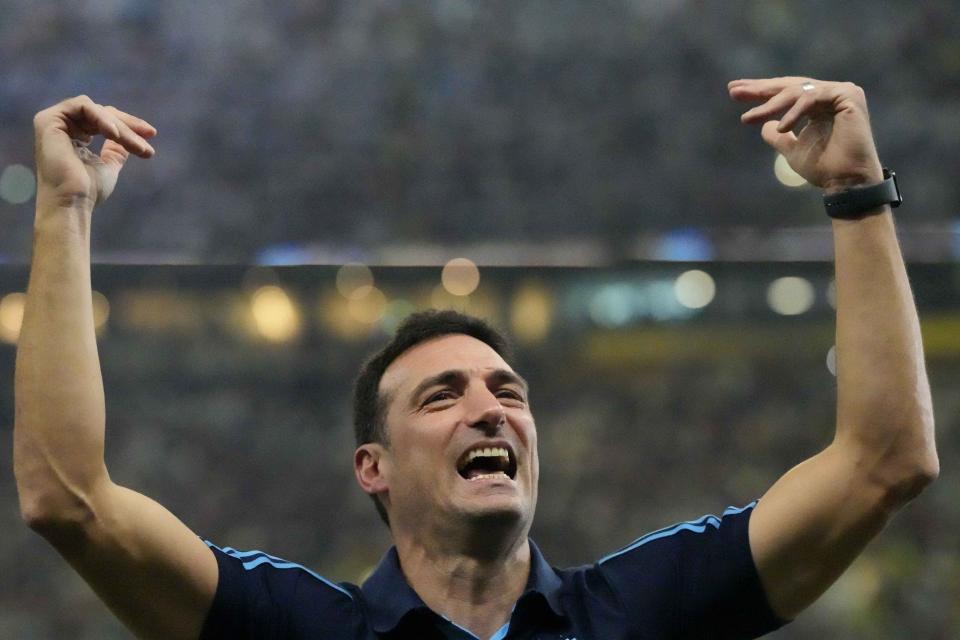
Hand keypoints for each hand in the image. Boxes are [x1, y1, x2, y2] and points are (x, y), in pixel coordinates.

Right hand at [33, 96, 155, 208]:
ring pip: (96, 110)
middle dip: (128, 125)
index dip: (128, 126)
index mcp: (74, 137)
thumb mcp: (108, 165)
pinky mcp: (48, 120)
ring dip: (119, 126)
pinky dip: (101, 118)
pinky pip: (82, 106)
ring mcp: (53, 122)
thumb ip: (115, 150)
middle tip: (149, 136)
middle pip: (101, 113)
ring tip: (135, 144)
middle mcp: (62, 127)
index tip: (151, 135)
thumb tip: (129, 137)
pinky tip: (115, 135)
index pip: (103, 122)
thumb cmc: (88, 191)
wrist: (72, 202)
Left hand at [728, 77, 882, 192]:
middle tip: (734, 91)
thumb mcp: (791, 149)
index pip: (785, 93)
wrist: (846, 181)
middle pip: (789, 87)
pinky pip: (813, 98)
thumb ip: (778, 136)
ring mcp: (841, 92)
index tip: (733, 92)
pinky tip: (782, 127)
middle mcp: (830, 94)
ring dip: (771, 105)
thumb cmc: (823, 167)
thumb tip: (764, 126)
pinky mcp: (849, 96)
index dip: (760, 92)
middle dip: (759, 90)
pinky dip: (795, 112)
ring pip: (797, 92)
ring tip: (749, 117)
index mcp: (818, 104)